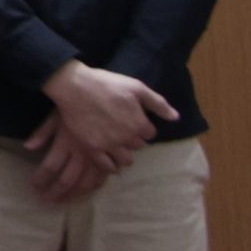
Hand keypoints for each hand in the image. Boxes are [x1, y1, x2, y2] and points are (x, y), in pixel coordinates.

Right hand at [38, 61, 168, 171]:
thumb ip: (158, 103)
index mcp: (139, 124)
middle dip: (133, 139)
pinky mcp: (92, 149)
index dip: (143, 126)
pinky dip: (110, 165)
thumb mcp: (136, 87)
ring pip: (125, 160)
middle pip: (138, 146)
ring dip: (124, 154)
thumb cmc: (106, 84)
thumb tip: (176, 118)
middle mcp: (127, 138)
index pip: (150, 134)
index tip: (133, 119)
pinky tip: (109, 159)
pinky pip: (106, 166)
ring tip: (117, 145)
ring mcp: (109, 145)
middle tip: (122, 129)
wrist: (74, 87)